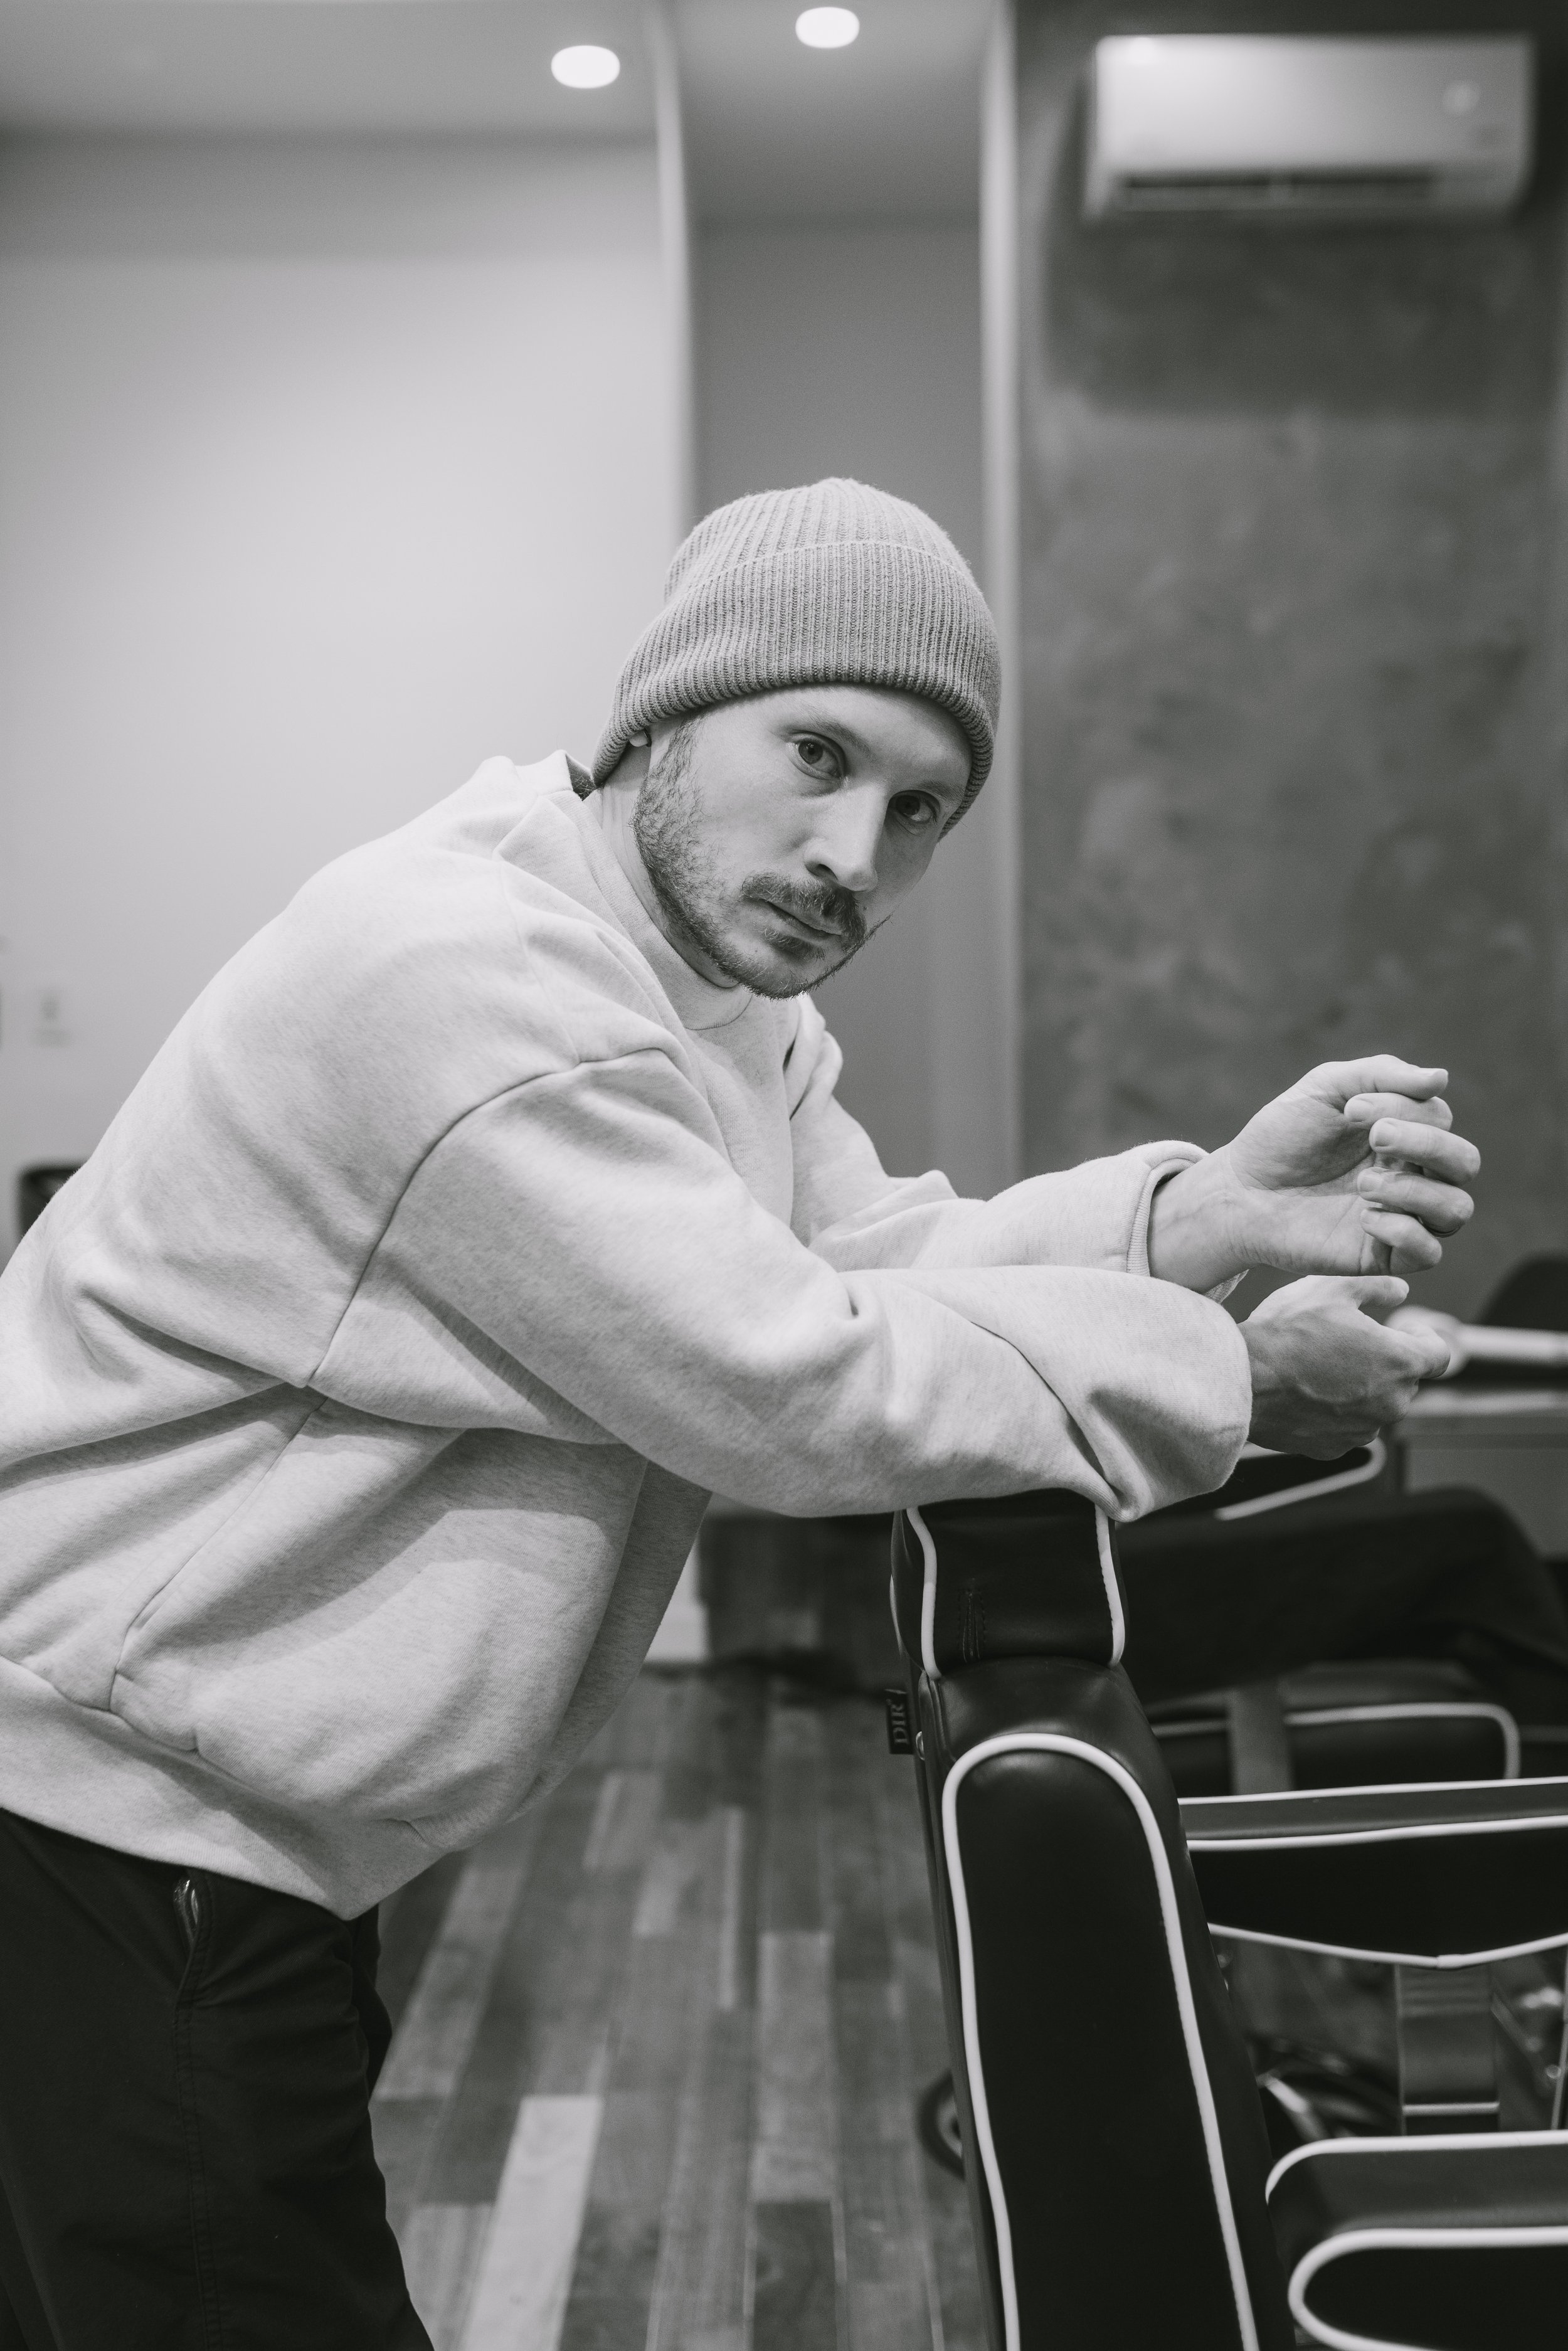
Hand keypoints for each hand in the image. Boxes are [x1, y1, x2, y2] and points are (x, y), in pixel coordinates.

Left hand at [1148, 1057, 1478, 1291]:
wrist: (1239, 1190)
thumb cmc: (1282, 1137)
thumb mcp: (1325, 1088)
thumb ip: (1380, 1074)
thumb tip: (1441, 1079)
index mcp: (1404, 1134)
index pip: (1439, 1118)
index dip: (1404, 1108)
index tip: (1350, 1109)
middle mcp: (1413, 1175)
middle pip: (1464, 1162)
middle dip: (1426, 1144)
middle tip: (1375, 1137)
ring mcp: (1401, 1217)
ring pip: (1455, 1210)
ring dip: (1415, 1191)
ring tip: (1363, 1184)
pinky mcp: (1382, 1255)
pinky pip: (1429, 1254)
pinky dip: (1406, 1232)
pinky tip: (1364, 1218)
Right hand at [1241, 1275, 1451, 1456]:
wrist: (1241, 1381)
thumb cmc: (1284, 1334)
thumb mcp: (1330, 1289)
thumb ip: (1375, 1285)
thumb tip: (1398, 1290)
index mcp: (1400, 1361)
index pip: (1440, 1354)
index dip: (1423, 1338)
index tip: (1404, 1331)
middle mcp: (1391, 1402)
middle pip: (1405, 1379)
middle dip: (1385, 1360)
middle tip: (1348, 1342)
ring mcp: (1363, 1429)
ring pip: (1375, 1404)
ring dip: (1360, 1387)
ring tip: (1321, 1366)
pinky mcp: (1335, 1447)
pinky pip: (1347, 1425)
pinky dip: (1335, 1411)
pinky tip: (1308, 1391)